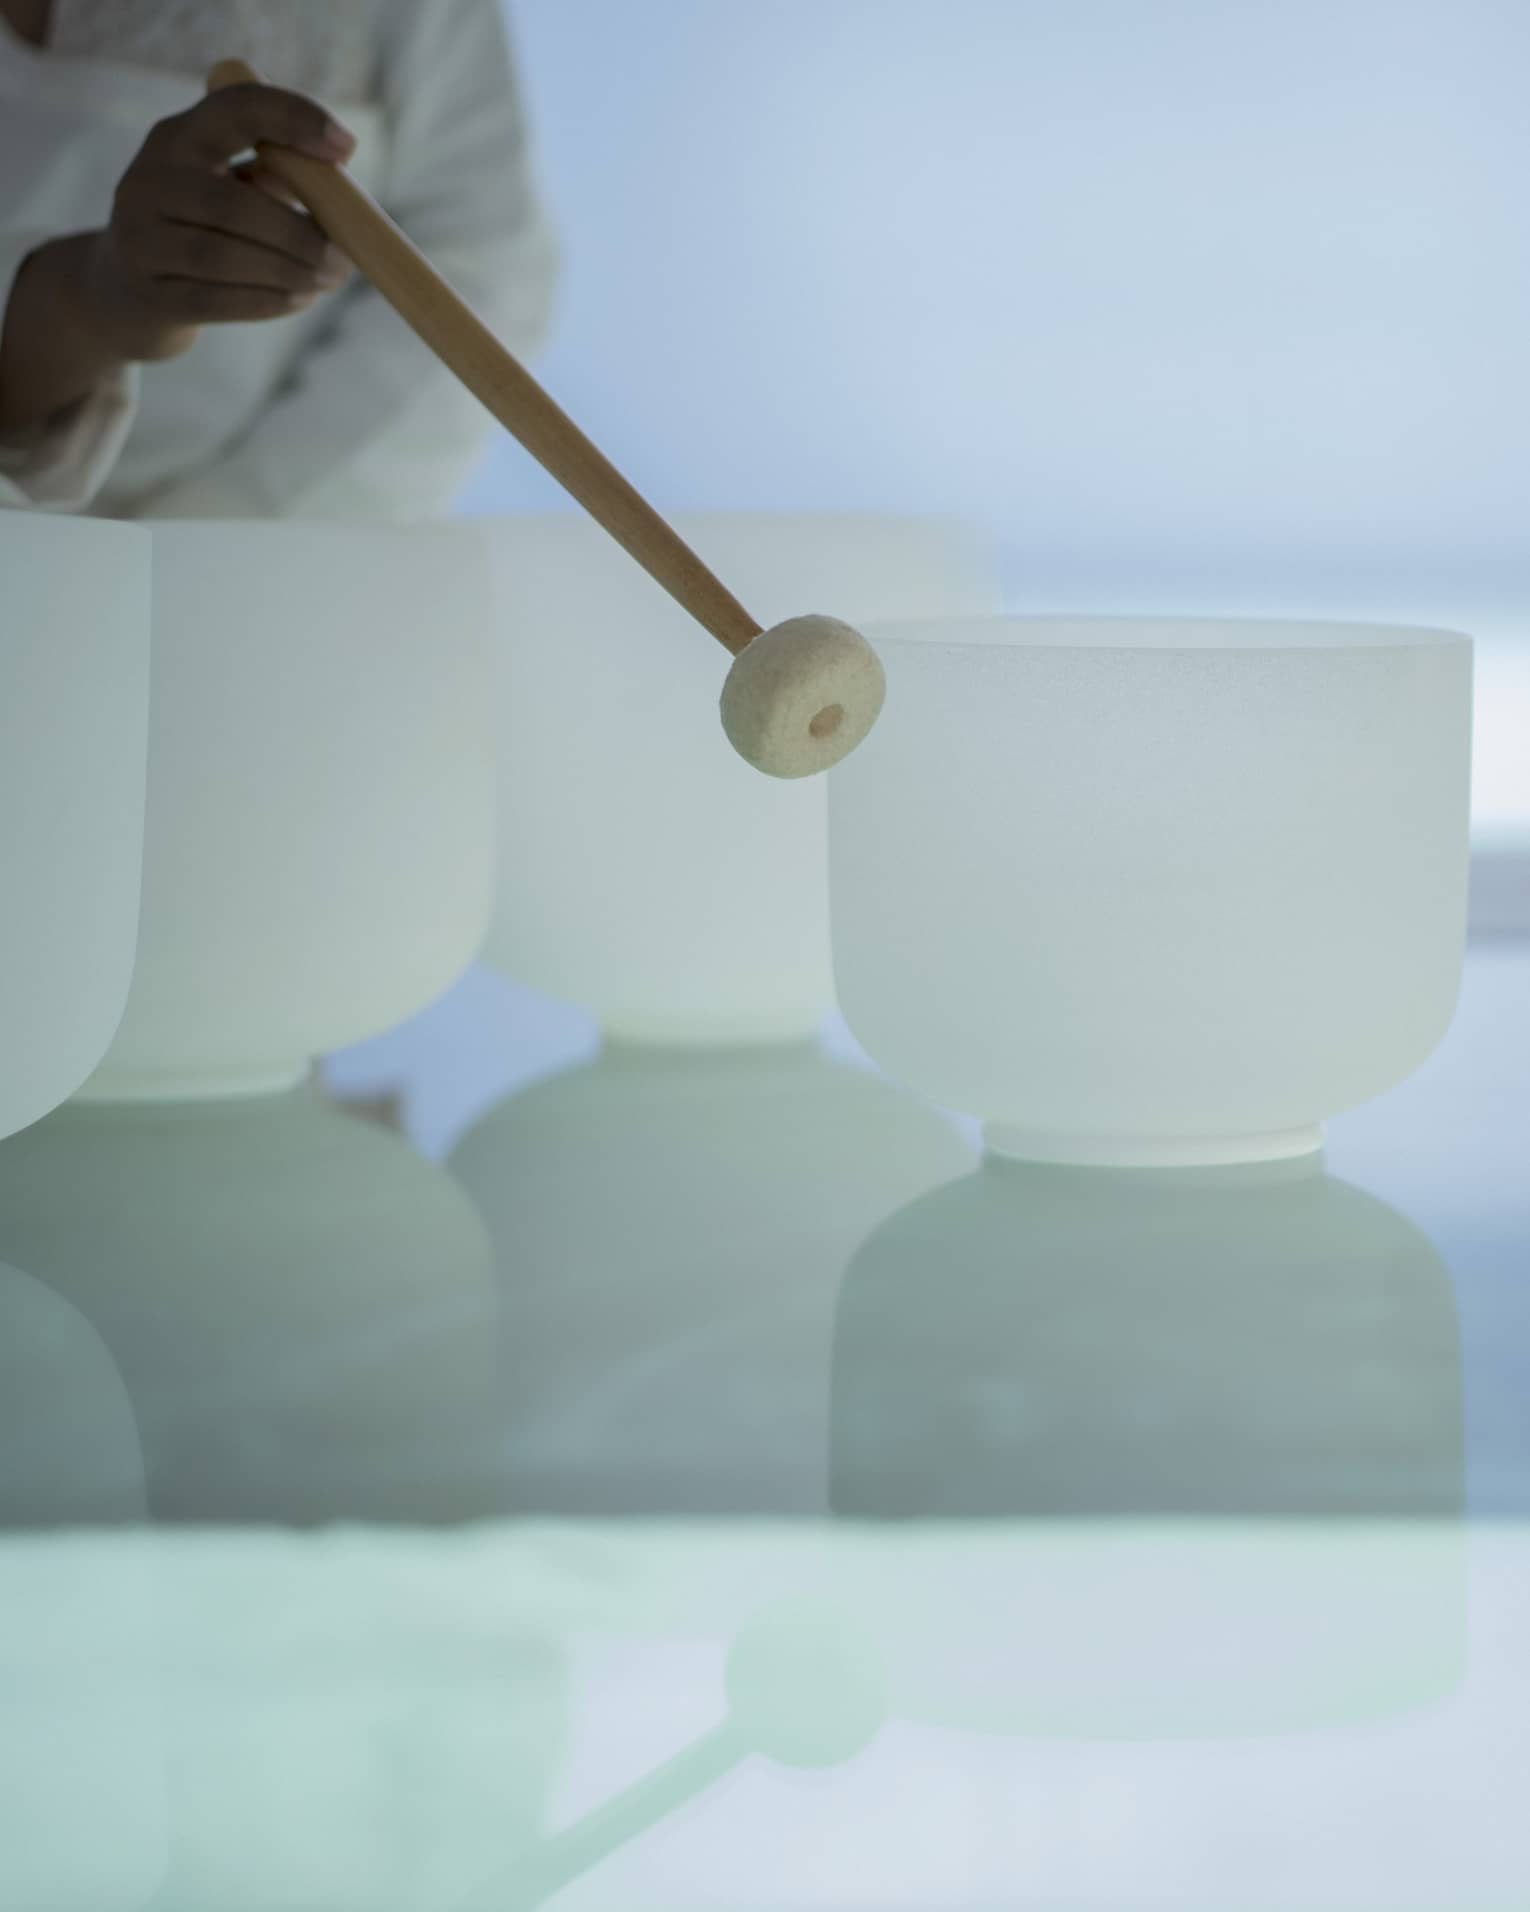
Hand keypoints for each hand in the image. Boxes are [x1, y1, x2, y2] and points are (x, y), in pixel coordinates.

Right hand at [74, 81, 357, 362]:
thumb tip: (342, 201)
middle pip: (231, 203)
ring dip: (288, 271)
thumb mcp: (231, 188)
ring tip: (330, 279)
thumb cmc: (203, 229)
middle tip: (345, 256)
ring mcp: (139, 238)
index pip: (235, 109)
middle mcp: (147, 180)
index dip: (293, 119)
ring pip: (222, 256)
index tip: (348, 147)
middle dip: (298, 233)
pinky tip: (300, 299)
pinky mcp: (148, 293)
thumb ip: (278, 178)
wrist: (123, 290)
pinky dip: (267, 301)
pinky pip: (216, 300)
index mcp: (176, 138)